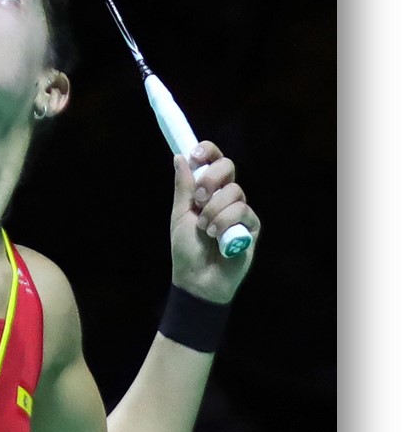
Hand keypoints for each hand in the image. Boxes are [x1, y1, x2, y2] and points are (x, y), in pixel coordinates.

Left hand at [170, 142, 259, 304]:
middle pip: (228, 167)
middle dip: (211, 178)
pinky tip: (217, 236)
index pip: (213, 161)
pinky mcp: (251, 227)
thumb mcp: (180, 214)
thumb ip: (183, 187)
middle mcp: (224, 196)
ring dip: (214, 210)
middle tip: (199, 197)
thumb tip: (179, 157)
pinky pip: (243, 211)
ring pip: (234, 191)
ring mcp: (239, 210)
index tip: (196, 156)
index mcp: (206, 190)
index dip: (208, 152)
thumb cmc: (186, 249)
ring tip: (204, 229)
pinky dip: (225, 222)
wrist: (198, 278)